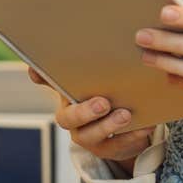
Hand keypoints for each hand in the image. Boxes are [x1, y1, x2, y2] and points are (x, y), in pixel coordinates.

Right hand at [33, 65, 153, 177]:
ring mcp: (89, 137)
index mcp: (67, 96)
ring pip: (92, 135)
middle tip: (103, 103)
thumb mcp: (98, 81)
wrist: (123, 131)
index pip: (49, 83)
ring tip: (126, 115)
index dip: (41, 77)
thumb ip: (89, 64)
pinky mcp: (108, 149)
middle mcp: (72, 118)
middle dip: (85, 112)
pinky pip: (117, 145)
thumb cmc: (108, 97)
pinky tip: (145, 126)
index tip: (37, 70)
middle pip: (69, 118)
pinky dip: (132, 136)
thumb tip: (81, 33)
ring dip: (109, 125)